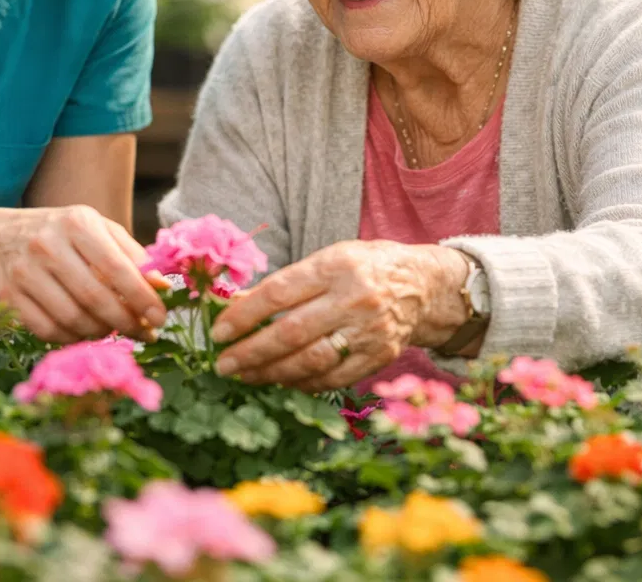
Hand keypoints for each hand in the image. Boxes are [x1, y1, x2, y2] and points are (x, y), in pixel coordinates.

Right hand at [0, 205, 168, 343]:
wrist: (0, 237)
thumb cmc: (63, 234)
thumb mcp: (99, 231)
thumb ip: (133, 256)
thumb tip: (163, 288)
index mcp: (77, 223)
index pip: (116, 267)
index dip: (141, 297)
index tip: (160, 318)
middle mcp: (48, 245)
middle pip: (94, 298)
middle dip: (125, 322)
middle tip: (145, 333)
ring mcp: (25, 271)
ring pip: (71, 318)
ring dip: (100, 333)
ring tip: (114, 330)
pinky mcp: (9, 295)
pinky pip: (47, 330)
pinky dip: (72, 338)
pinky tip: (85, 332)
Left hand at [208, 241, 472, 391]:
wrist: (422, 285)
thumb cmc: (364, 267)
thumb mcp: (327, 260)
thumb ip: (286, 284)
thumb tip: (235, 304)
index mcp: (336, 266)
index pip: (279, 293)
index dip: (244, 315)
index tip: (218, 332)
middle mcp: (354, 298)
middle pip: (291, 332)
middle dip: (251, 352)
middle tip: (224, 364)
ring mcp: (369, 331)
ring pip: (310, 360)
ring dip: (271, 372)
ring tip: (245, 376)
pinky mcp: (378, 356)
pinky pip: (332, 377)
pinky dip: (302, 383)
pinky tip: (281, 381)